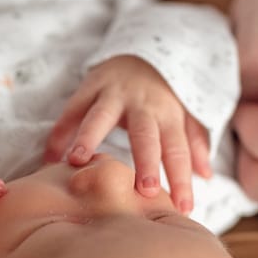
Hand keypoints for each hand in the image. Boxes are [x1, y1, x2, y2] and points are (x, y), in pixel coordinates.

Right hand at [44, 56, 210, 212]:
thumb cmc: (164, 93)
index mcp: (169, 115)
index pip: (178, 150)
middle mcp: (143, 104)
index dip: (182, 179)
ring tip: (77, 161)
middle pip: (145, 135)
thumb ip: (194, 143)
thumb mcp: (186, 113)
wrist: (141, 49)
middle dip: (146, 161)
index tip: (184, 208)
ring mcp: (114, 93)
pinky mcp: (90, 86)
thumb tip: (207, 175)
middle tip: (145, 190)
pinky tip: (50, 157)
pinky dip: (60, 133)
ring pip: (100, 116)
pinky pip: (72, 109)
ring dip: (88, 137)